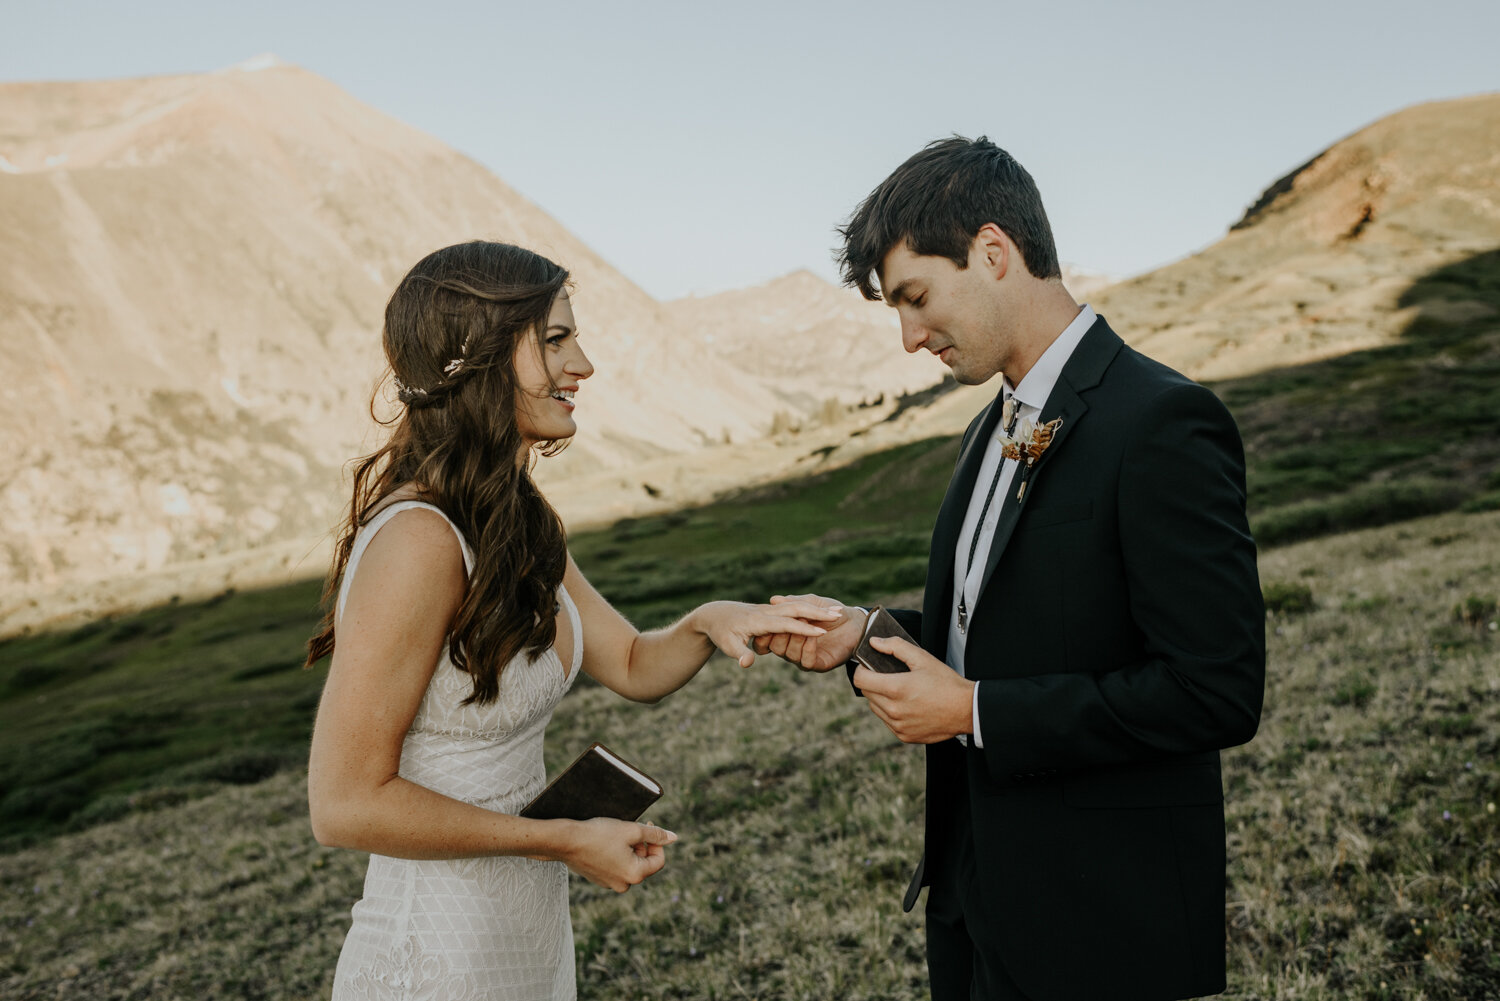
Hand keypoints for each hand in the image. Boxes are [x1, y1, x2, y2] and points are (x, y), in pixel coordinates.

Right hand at [557, 818, 677, 892]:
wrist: (565, 841)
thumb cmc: (599, 834)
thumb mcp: (631, 830)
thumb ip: (655, 834)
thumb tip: (674, 838)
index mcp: (635, 875)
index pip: (659, 860)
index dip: (657, 842)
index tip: (648, 826)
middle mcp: (623, 885)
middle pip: (644, 863)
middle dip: (642, 845)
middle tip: (632, 827)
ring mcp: (609, 884)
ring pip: (629, 864)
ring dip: (629, 849)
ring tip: (617, 834)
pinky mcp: (598, 879)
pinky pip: (615, 867)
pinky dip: (616, 854)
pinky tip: (605, 841)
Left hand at [691, 599, 839, 667]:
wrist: (714, 613)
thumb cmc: (720, 631)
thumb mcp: (727, 645)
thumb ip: (740, 654)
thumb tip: (748, 663)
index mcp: (760, 621)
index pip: (787, 624)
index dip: (805, 628)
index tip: (822, 632)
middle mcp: (768, 611)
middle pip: (798, 609)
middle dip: (818, 612)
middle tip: (839, 614)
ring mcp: (771, 608)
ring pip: (799, 605)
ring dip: (818, 608)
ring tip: (838, 611)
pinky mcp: (771, 608)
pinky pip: (795, 605)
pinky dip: (810, 606)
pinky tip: (824, 611)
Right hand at [752, 594, 866, 671]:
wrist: (854, 621)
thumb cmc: (830, 610)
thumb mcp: (811, 602)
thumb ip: (793, 602)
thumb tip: (773, 599)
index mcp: (786, 634)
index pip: (767, 638)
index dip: (767, 630)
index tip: (771, 618)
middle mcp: (792, 648)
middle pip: (776, 647)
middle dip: (781, 632)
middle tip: (792, 618)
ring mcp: (804, 657)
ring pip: (789, 655)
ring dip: (796, 637)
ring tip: (806, 622)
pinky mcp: (818, 664)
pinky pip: (805, 661)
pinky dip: (807, 648)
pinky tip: (814, 635)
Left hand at [852, 635, 974, 743]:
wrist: (966, 710)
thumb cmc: (946, 683)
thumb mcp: (922, 658)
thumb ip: (896, 647)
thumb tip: (874, 642)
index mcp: (896, 689)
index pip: (860, 680)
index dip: (863, 670)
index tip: (870, 667)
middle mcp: (894, 710)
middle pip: (867, 694)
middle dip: (873, 683)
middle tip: (890, 677)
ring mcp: (898, 726)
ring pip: (875, 708)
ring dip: (881, 698)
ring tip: (900, 691)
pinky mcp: (904, 736)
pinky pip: (887, 722)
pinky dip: (891, 713)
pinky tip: (907, 705)